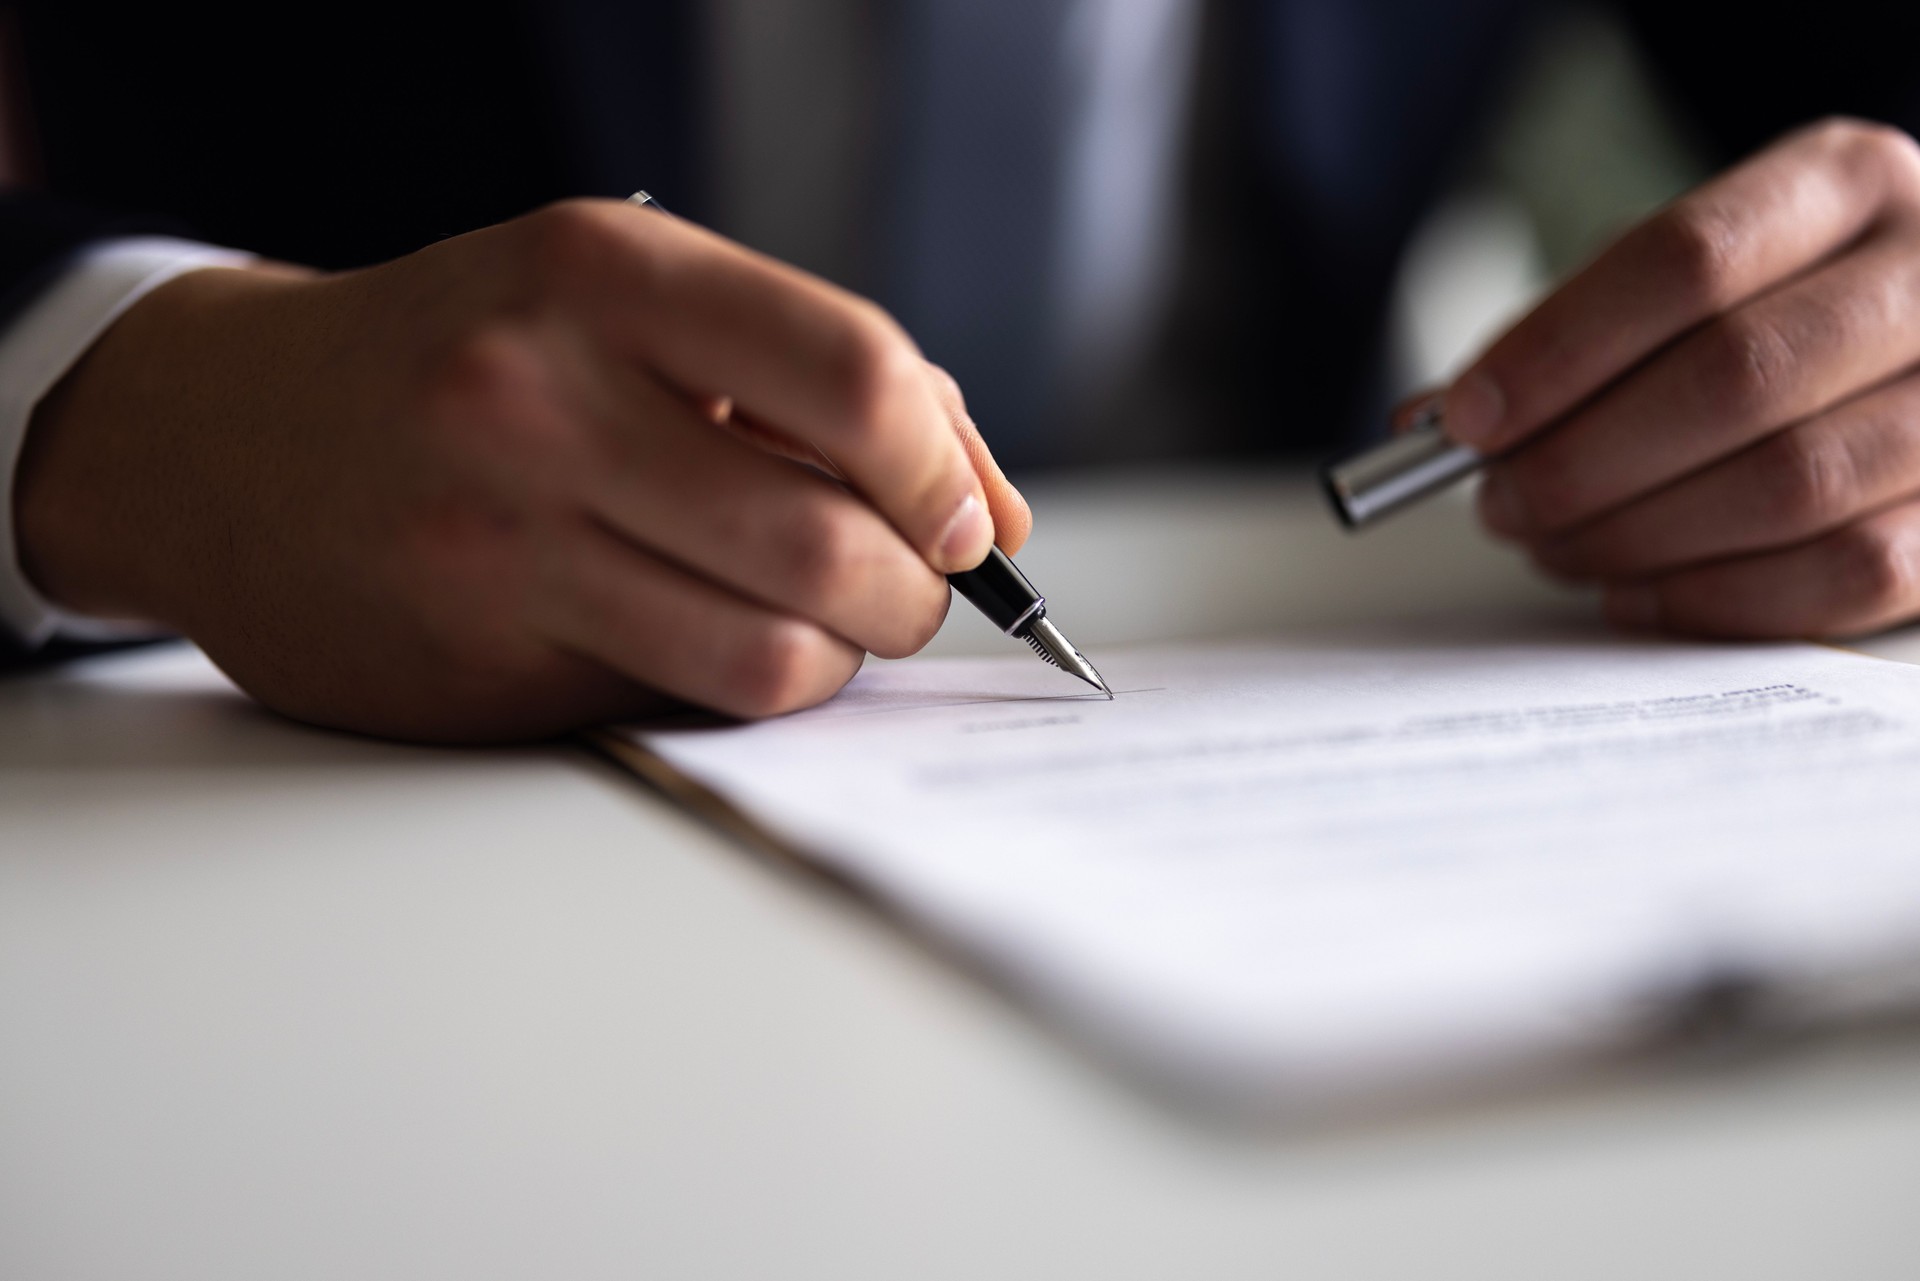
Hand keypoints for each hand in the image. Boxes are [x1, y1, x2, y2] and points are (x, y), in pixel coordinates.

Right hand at [16, 200, 1029, 740]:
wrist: (226, 435)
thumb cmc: (470, 356)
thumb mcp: (623, 299)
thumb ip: (816, 377)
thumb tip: (989, 509)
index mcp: (601, 274)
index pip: (854, 375)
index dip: (944, 467)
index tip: (961, 516)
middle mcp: (540, 398)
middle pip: (828, 539)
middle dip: (915, 590)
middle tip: (908, 586)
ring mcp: (498, 541)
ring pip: (769, 653)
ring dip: (846, 655)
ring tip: (830, 620)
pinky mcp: (478, 661)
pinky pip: (682, 703)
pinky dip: (748, 687)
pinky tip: (727, 644)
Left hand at [1439, 118, 1919, 638]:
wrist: (1916, 346)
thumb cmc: (1767, 314)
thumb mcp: (1677, 287)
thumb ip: (1565, 339)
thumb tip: (1431, 421)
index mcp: (1846, 185)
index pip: (1686, 261)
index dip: (1559, 350)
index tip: (1468, 420)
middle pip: (1733, 377)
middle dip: (1584, 460)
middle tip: (1501, 504)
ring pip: (1791, 485)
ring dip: (1637, 536)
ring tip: (1554, 547)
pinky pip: (1846, 574)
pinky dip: (1715, 598)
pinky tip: (1633, 593)